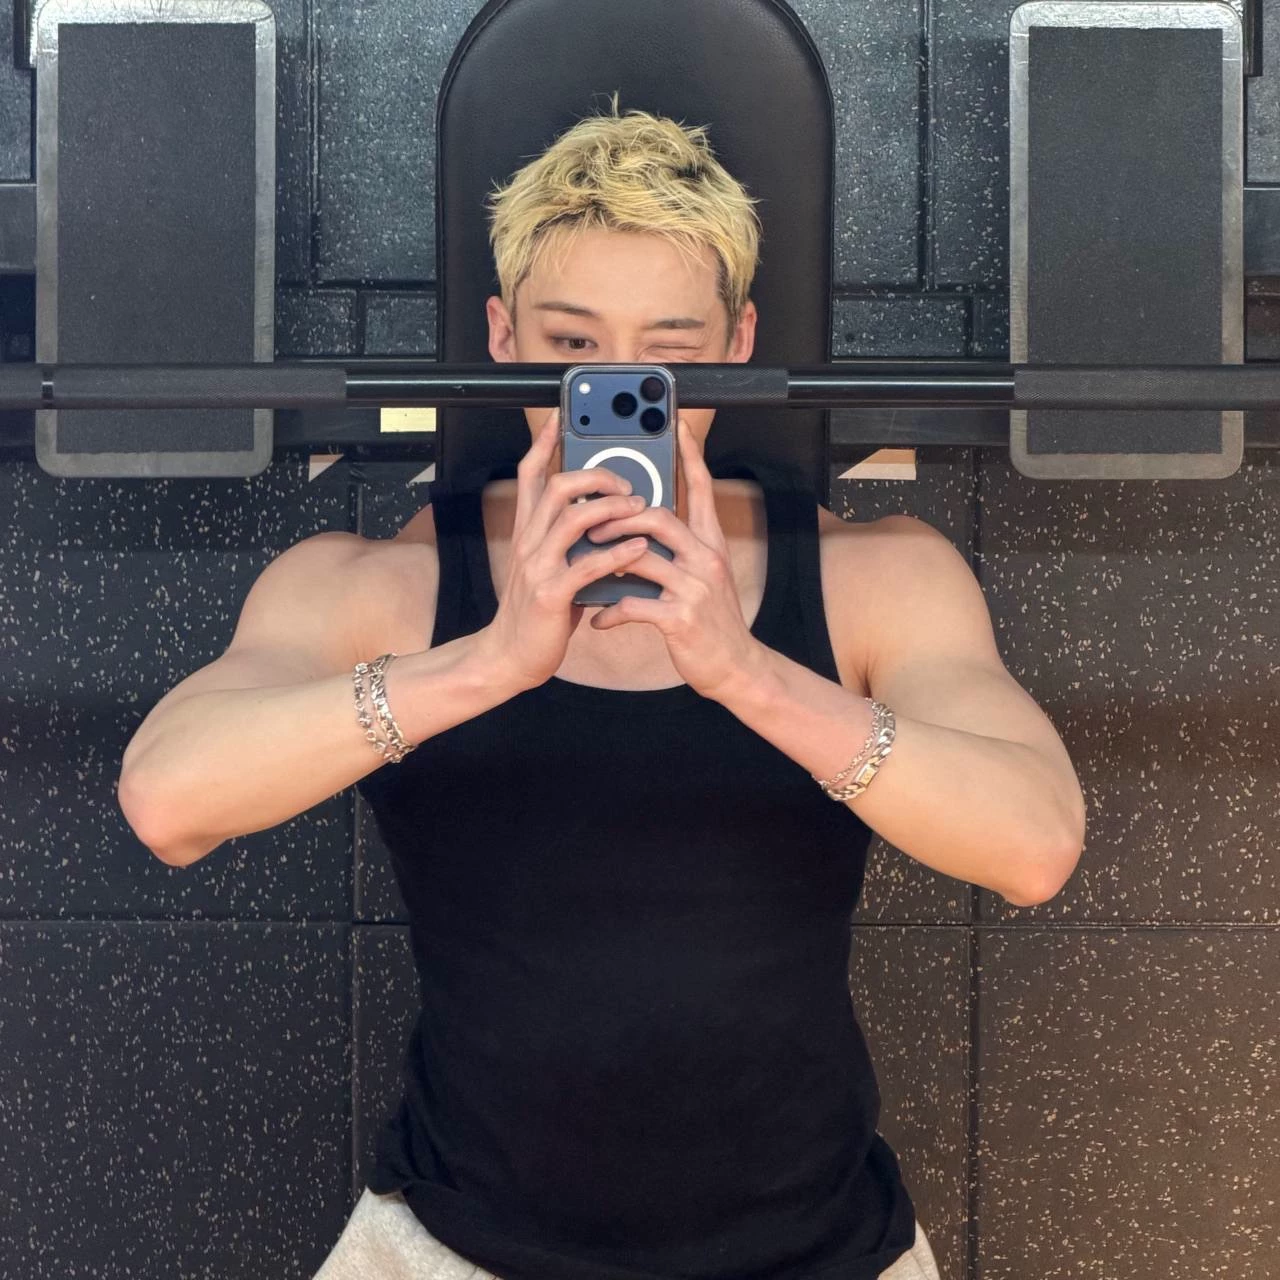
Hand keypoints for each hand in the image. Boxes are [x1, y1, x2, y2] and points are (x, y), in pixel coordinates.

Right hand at [470, 408, 651, 692]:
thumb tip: (609, 521)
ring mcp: (537, 567)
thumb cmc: (538, 613)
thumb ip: (572, 543)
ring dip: (611, 508)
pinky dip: (617, 552)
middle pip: (558, 487)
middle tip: (627, 481)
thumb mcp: (551, 567)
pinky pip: (587, 565)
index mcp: (527, 532)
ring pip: (573, 519)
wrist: (509, 657)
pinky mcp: (550, 595)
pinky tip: (639, 547)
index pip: (531, 475)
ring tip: (639, 506)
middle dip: (596, 474)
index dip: (545, 443)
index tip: (562, 417)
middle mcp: (528, 542)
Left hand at [583, 419, 771, 701]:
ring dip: (607, 559)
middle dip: (618, 518)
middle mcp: (706, 558)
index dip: (688, 454)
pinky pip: (635, 605)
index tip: (674, 424)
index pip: (700, 488)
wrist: (735, 667)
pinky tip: (597, 618)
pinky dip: (610, 611)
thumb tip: (639, 530)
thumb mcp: (701, 577)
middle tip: (592, 526)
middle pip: (659, 517)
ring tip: (585, 566)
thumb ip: (677, 549)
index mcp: (709, 543)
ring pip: (643, 557)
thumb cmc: (710, 621)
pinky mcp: (681, 618)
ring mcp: (695, 588)